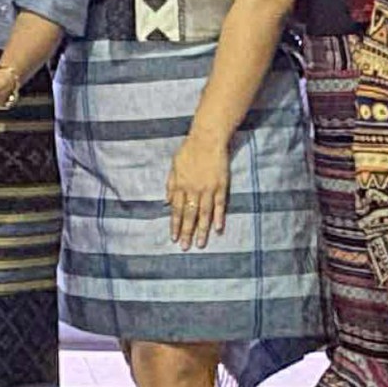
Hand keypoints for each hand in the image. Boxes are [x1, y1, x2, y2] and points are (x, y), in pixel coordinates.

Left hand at [165, 130, 229, 248]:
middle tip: (185, 248)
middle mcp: (193, 189)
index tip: (173, 238)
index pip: (176, 210)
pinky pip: (219, 204)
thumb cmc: (189, 150)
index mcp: (180, 185)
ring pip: (204, 213)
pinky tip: (218, 228)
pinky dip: (219, 217)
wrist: (207, 138)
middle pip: (189, 215)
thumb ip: (170, 185)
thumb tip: (166, 202)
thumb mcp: (174, 166)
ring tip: (200, 244)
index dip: (175, 224)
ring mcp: (208, 188)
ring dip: (202, 230)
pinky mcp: (221, 185)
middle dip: (186, 232)